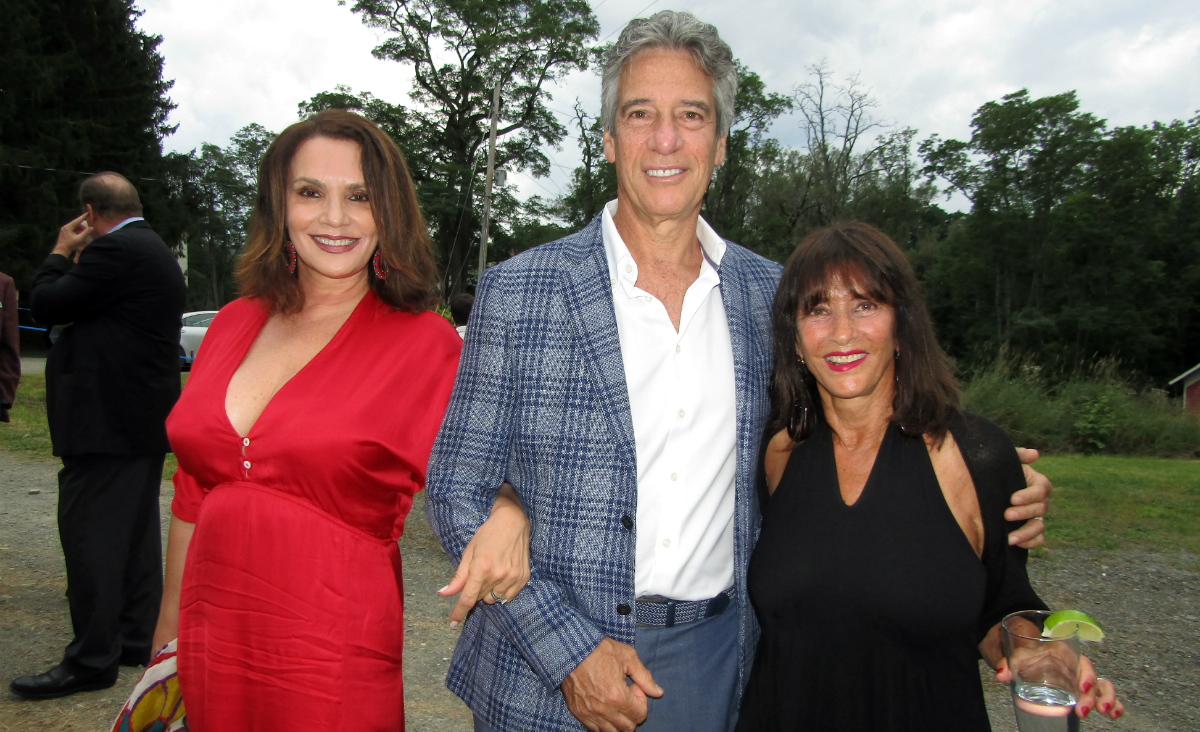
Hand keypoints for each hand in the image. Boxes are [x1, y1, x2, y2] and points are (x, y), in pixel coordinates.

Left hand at [54, 213, 92, 259]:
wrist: (61, 250)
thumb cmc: (70, 244)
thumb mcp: (79, 238)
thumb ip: (85, 232)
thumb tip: (92, 228)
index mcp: (68, 227)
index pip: (77, 220)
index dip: (83, 216)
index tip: (88, 213)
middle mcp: (65, 227)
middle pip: (75, 223)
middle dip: (82, 222)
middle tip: (88, 221)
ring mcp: (64, 230)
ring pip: (74, 226)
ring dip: (80, 227)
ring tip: (86, 227)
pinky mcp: (64, 233)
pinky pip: (72, 229)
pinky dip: (77, 230)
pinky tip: (81, 232)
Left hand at [439, 483, 530, 625]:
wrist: (513, 522)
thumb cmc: (488, 535)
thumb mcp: (469, 552)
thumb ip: (458, 577)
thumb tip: (444, 594)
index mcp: (481, 568)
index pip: (468, 598)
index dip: (459, 613)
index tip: (453, 623)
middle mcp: (498, 575)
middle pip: (480, 598)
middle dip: (475, 591)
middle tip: (479, 574)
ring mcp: (513, 578)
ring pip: (494, 599)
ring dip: (489, 592)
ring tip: (491, 573)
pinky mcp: (523, 578)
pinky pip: (508, 597)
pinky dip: (502, 592)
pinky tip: (502, 577)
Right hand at [562, 638, 662, 731]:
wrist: (570, 649)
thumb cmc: (600, 650)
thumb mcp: (627, 656)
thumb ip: (645, 677)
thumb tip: (658, 693)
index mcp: (618, 696)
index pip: (640, 715)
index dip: (641, 701)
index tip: (633, 686)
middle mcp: (604, 710)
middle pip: (628, 728)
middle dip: (633, 713)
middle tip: (626, 695)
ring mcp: (589, 713)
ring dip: (619, 721)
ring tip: (616, 702)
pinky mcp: (579, 713)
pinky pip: (596, 729)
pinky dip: (604, 722)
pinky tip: (604, 705)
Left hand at [996, 654, 1122, 719]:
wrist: (1010, 648)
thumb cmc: (1016, 649)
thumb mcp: (1010, 653)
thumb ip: (1007, 662)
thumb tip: (1001, 674)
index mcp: (1061, 652)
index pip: (1079, 660)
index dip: (1084, 674)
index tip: (1081, 688)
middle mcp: (1073, 665)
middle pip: (1092, 678)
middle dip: (1093, 695)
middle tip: (1083, 710)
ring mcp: (1076, 679)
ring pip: (1101, 686)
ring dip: (1107, 698)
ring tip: (1108, 713)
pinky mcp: (1077, 691)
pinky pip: (1098, 696)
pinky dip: (1111, 703)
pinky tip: (1115, 714)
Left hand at [1007, 447, 1050, 547]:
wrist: (984, 487)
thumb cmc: (998, 471)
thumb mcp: (1006, 460)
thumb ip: (1018, 454)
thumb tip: (1035, 454)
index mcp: (1037, 483)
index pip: (1042, 489)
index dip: (1029, 495)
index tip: (1013, 499)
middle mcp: (1039, 501)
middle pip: (1041, 509)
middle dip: (1024, 513)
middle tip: (1006, 515)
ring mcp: (1035, 517)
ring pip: (1039, 526)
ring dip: (1026, 533)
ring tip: (1010, 538)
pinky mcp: (1029, 530)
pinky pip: (1037, 539)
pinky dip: (1030, 543)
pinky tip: (1015, 543)